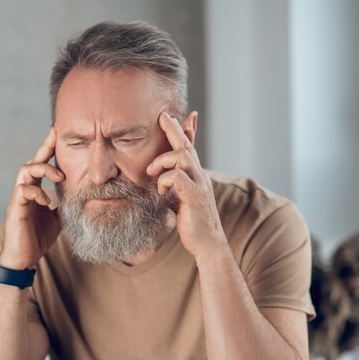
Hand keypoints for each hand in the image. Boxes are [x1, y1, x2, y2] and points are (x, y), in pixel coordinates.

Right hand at [0, 127, 65, 268]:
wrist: (24, 259)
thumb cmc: (37, 238)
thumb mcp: (57, 219)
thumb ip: (63, 205)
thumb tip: (80, 197)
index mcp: (35, 191)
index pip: (41, 165)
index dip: (48, 149)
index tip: (58, 133)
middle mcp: (25, 191)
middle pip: (32, 162)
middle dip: (44, 148)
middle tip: (56, 137)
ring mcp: (18, 199)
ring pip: (25, 171)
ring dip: (42, 169)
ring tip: (59, 175)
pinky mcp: (15, 210)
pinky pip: (22, 191)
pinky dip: (36, 192)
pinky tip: (47, 201)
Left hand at [146, 111, 226, 257]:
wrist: (207, 244)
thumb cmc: (193, 224)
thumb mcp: (182, 200)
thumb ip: (176, 187)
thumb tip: (166, 180)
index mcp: (196, 176)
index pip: (191, 148)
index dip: (185, 130)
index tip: (176, 115)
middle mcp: (200, 176)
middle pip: (187, 146)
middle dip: (174, 129)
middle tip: (162, 116)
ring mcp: (199, 185)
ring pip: (182, 157)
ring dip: (162, 161)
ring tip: (151, 173)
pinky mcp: (194, 196)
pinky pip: (177, 176)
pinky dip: (165, 180)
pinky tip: (162, 192)